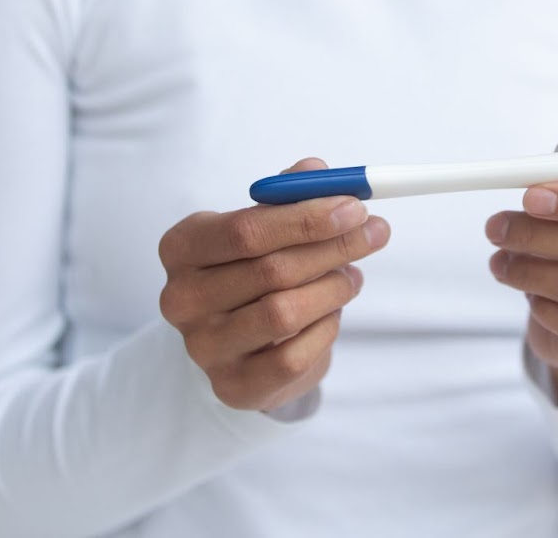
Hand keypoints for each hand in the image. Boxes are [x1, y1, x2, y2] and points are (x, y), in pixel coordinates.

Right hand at [157, 158, 389, 412]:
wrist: (237, 345)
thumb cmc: (250, 271)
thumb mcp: (261, 227)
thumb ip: (287, 196)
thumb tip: (319, 172)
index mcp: (182, 247)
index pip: (245, 231)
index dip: (307, 218)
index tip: (355, 207)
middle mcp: (182, 299)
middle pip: (271, 270)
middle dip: (333, 247)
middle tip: (375, 232)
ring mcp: (203, 347)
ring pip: (284, 312)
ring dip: (332, 288)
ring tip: (352, 275)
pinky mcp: (232, 385)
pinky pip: (294, 354)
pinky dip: (324, 328)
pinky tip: (330, 313)